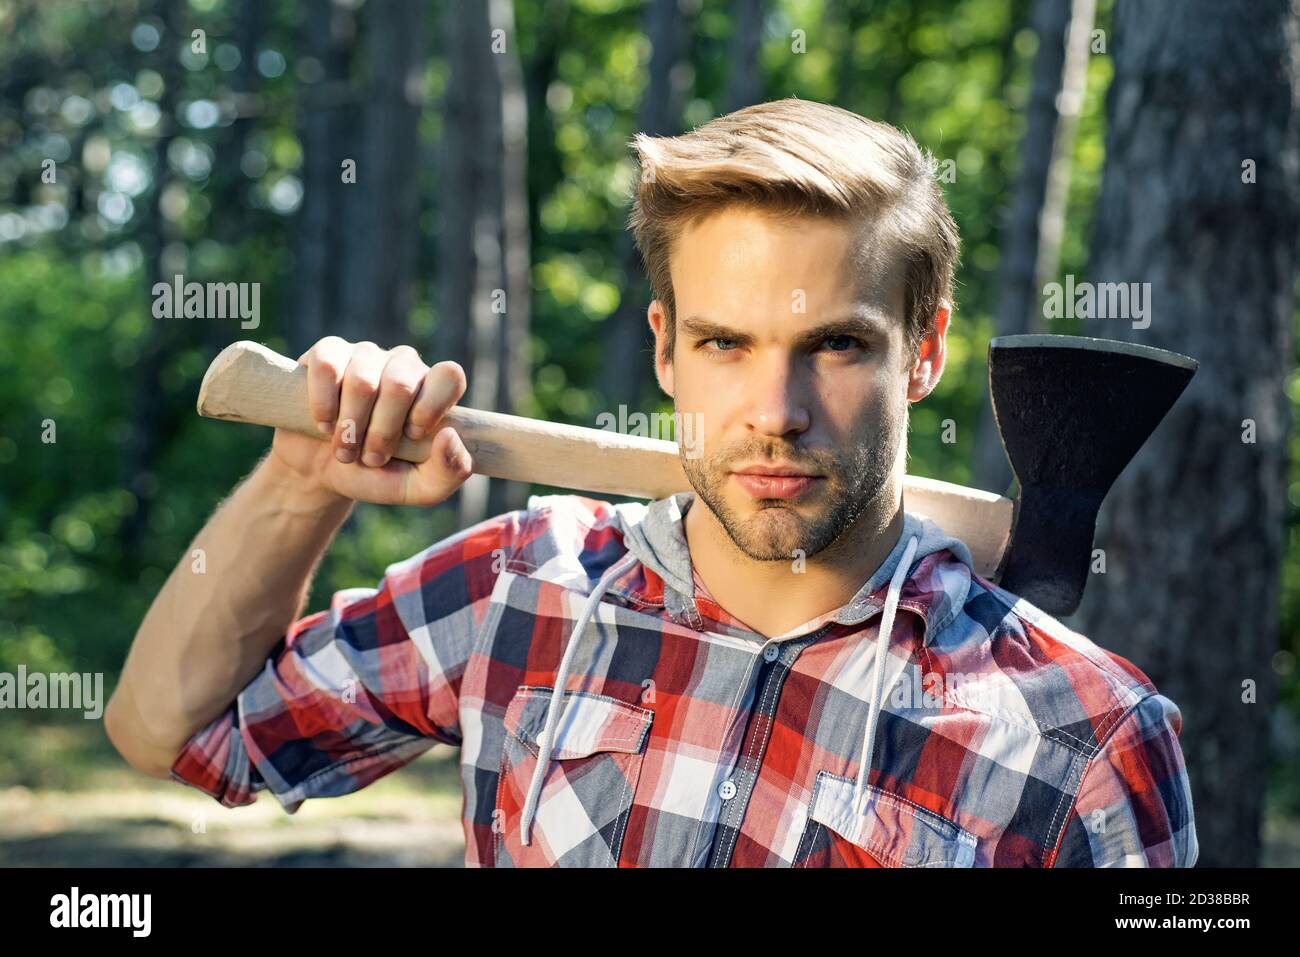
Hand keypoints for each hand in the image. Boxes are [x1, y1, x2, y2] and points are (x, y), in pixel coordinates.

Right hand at [269, 337, 472, 505]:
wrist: (321, 471)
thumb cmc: (376, 474)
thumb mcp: (418, 488)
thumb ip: (449, 471)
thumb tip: (449, 436)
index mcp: (432, 390)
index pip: (449, 376)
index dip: (431, 406)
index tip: (412, 435)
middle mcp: (403, 365)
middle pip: (400, 385)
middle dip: (382, 431)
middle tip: (370, 458)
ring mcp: (366, 355)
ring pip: (362, 381)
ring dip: (349, 426)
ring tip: (345, 449)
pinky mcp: (328, 352)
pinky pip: (327, 367)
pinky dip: (323, 404)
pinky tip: (323, 423)